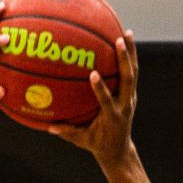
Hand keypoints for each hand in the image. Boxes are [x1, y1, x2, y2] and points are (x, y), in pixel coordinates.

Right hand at [47, 30, 138, 161]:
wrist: (118, 150)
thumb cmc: (97, 144)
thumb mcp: (82, 141)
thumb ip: (67, 132)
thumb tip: (48, 126)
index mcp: (112, 117)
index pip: (107, 101)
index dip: (101, 88)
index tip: (93, 74)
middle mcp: (124, 105)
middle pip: (128, 80)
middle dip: (124, 60)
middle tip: (119, 41)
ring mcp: (130, 98)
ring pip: (133, 73)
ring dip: (131, 53)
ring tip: (126, 32)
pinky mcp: (131, 94)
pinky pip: (132, 73)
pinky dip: (129, 56)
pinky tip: (125, 40)